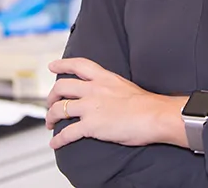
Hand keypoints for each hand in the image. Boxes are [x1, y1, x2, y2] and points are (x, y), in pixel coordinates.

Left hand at [46, 58, 183, 149]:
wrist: (155, 115)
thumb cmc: (148, 104)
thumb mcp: (126, 86)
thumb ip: (112, 88)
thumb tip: (110, 96)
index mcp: (104, 78)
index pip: (78, 65)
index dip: (62, 64)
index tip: (53, 66)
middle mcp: (94, 89)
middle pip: (62, 87)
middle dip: (51, 96)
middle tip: (51, 103)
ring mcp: (90, 107)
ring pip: (59, 109)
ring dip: (51, 117)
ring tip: (51, 123)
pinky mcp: (91, 125)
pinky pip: (67, 133)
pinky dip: (58, 140)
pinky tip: (56, 143)